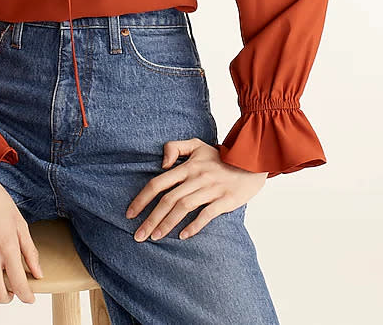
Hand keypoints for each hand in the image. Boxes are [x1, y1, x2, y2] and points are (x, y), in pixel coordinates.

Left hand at [125, 138, 266, 241]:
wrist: (252, 161)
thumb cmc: (221, 156)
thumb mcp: (197, 145)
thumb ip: (175, 148)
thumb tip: (162, 164)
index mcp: (188, 166)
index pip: (159, 183)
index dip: (142, 198)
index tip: (130, 214)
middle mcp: (197, 177)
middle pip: (168, 200)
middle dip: (150, 218)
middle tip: (137, 235)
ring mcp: (211, 189)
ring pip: (183, 208)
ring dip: (167, 224)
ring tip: (154, 237)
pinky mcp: (226, 200)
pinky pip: (206, 214)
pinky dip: (194, 226)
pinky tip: (183, 236)